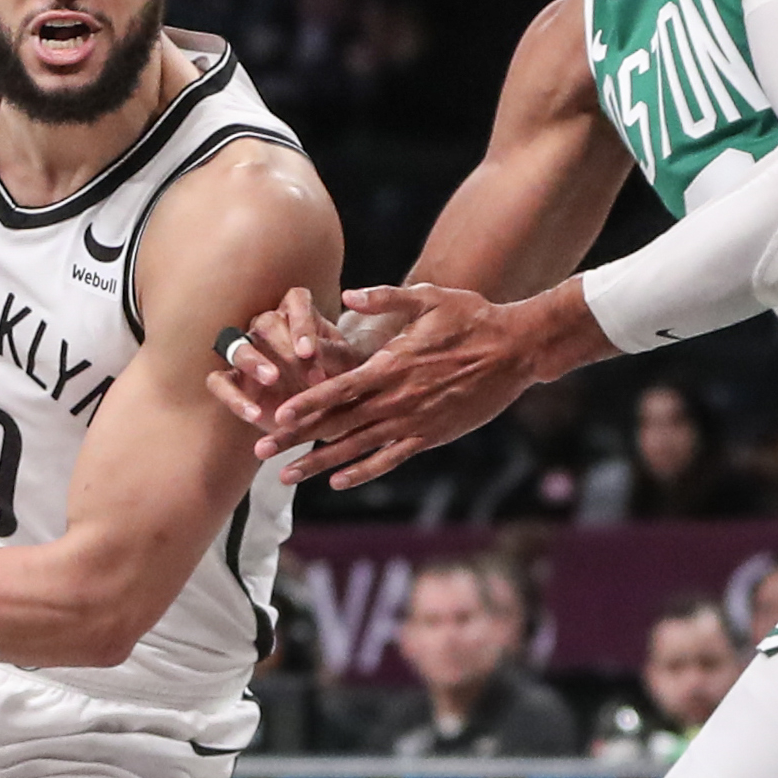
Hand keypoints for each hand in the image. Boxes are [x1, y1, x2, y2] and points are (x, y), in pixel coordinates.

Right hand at [203, 285, 381, 433]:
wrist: (322, 414)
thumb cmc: (337, 380)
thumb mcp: (345, 368)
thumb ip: (334, 355)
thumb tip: (315, 349)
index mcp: (299, 314)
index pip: (296, 302)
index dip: (301, 323)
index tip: (310, 352)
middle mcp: (268, 328)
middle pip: (266, 322)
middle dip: (285, 347)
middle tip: (307, 376)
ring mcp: (247, 352)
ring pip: (237, 345)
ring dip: (252, 360)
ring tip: (272, 379)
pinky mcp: (231, 381)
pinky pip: (219, 382)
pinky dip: (233, 397)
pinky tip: (254, 414)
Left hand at [259, 282, 547, 488]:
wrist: (516, 349)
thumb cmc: (471, 318)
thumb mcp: (428, 297)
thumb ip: (385, 298)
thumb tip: (347, 296)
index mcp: (391, 366)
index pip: (338, 389)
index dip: (305, 404)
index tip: (276, 416)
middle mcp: (397, 399)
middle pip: (337, 424)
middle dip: (296, 439)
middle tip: (261, 451)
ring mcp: (413, 422)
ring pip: (357, 447)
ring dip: (319, 463)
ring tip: (286, 476)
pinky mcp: (430, 436)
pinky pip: (390, 459)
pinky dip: (363, 471)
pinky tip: (338, 481)